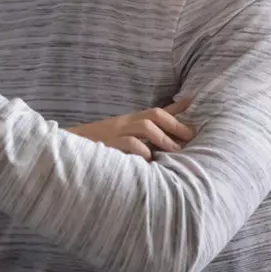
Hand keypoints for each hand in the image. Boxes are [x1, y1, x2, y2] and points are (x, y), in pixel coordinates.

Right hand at [69, 97, 194, 160]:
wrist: (71, 149)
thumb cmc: (102, 145)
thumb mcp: (124, 135)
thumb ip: (145, 133)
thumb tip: (165, 132)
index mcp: (129, 120)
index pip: (156, 111)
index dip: (178, 110)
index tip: (199, 112)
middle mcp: (124, 123)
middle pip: (153, 115)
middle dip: (175, 125)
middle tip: (191, 137)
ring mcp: (116, 133)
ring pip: (144, 127)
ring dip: (163, 139)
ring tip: (177, 152)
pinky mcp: (109, 146)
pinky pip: (131, 144)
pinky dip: (144, 152)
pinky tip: (151, 160)